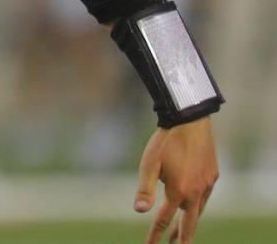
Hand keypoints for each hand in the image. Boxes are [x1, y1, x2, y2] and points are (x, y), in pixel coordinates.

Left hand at [134, 116, 218, 243]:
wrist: (190, 121)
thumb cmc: (165, 141)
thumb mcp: (149, 164)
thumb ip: (145, 188)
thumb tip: (139, 211)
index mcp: (178, 191)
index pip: (164, 220)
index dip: (156, 235)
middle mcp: (196, 191)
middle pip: (189, 223)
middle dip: (182, 238)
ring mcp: (207, 184)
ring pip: (199, 210)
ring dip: (190, 222)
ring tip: (182, 232)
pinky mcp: (213, 175)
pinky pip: (205, 196)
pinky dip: (198, 205)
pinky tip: (193, 204)